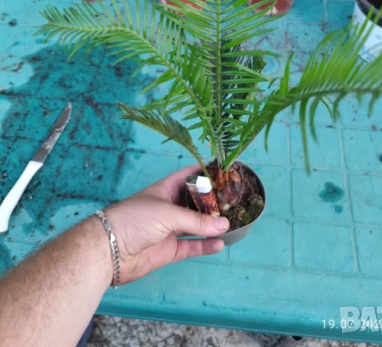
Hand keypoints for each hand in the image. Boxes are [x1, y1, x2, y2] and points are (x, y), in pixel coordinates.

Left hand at [105, 165, 228, 283]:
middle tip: (234, 201)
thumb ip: (196, 220)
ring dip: (211, 225)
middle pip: (195, 202)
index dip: (205, 173)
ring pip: (195, 225)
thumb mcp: (167, 213)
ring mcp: (169, 230)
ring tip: (232, 223)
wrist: (108, 250)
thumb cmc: (134, 220)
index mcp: (165, 189)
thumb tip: (224, 224)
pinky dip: (205, 246)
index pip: (189, 177)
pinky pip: (191, 246)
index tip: (225, 171)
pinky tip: (219, 243)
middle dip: (213, 202)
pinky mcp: (168, 250)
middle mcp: (168, 208)